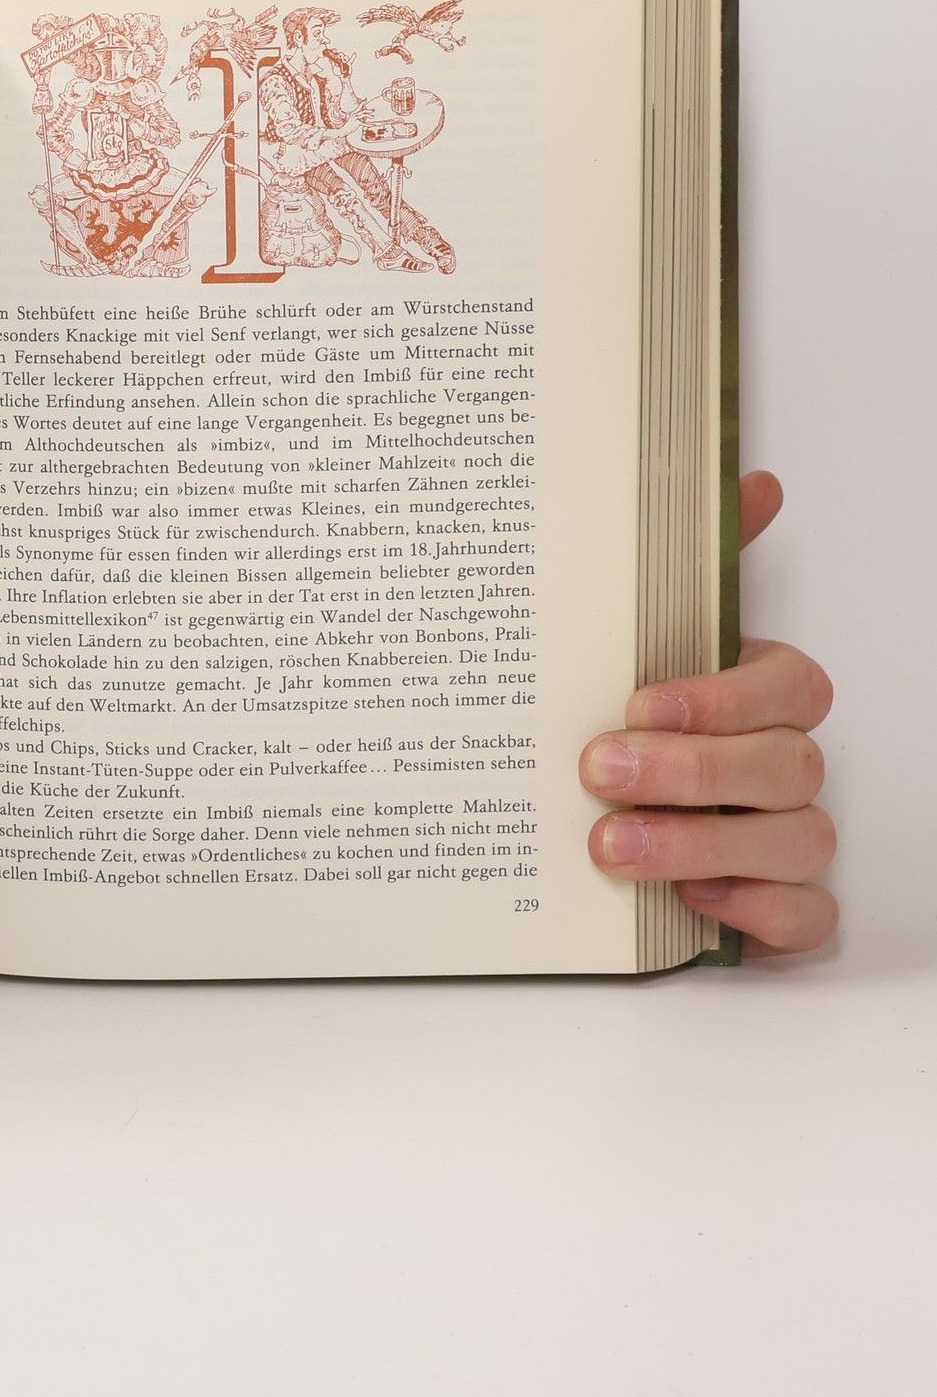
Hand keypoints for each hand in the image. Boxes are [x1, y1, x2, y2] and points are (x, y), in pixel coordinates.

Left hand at [582, 471, 836, 952]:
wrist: (587, 800)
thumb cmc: (626, 712)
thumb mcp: (638, 634)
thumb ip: (689, 563)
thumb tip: (751, 480)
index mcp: (760, 694)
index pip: (790, 685)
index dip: (721, 697)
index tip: (636, 703)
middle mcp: (782, 762)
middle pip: (787, 764)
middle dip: (691, 770)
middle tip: (599, 770)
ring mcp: (786, 833)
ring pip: (796, 840)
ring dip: (703, 842)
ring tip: (610, 844)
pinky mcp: (776, 904)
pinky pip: (809, 917)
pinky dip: (758, 911)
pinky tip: (694, 900)